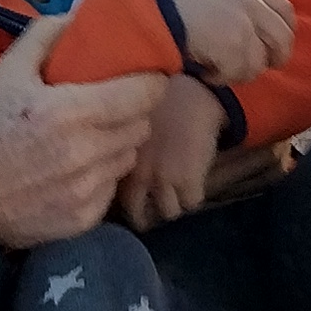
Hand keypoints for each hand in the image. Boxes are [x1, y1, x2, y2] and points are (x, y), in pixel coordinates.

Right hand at [0, 39, 163, 248]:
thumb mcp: (2, 74)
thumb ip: (44, 38)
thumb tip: (78, 16)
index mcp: (69, 112)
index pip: (144, 94)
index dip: (150, 81)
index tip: (142, 75)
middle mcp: (86, 153)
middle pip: (141, 126)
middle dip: (131, 111)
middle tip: (109, 104)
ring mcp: (86, 191)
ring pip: (127, 157)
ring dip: (116, 144)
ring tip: (88, 136)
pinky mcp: (82, 220)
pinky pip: (110, 189)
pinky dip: (100, 176)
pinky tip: (72, 170)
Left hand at [114, 77, 228, 230]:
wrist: (191, 94)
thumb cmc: (159, 104)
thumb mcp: (129, 129)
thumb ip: (123, 153)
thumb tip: (118, 172)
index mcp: (120, 161)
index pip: (114, 197)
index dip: (123, 203)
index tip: (131, 202)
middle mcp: (139, 174)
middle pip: (138, 214)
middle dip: (145, 216)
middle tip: (153, 210)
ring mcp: (164, 179)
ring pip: (169, 212)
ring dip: (174, 205)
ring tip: (178, 195)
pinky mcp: (190, 180)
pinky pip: (192, 202)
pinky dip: (194, 196)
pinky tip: (196, 183)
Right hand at [170, 0, 295, 86]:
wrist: (153, 9)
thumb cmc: (178, 6)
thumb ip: (244, 10)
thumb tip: (262, 40)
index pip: (286, 12)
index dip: (281, 35)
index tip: (268, 48)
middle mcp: (252, 3)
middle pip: (282, 42)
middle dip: (267, 60)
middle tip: (243, 68)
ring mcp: (244, 23)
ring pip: (258, 64)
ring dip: (236, 72)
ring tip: (213, 65)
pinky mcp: (233, 45)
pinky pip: (237, 74)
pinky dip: (219, 78)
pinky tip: (204, 69)